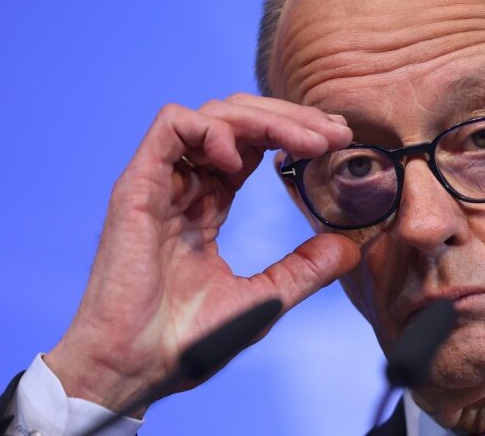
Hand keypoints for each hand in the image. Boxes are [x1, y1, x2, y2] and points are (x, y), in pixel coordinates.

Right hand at [45, 94, 358, 414]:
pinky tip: (242, 157)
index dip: (294, 134)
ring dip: (265, 119)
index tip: (336, 140)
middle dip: (291, 119)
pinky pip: (172, 127)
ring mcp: (161, 182)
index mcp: (208, 203)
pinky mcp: (138, 185)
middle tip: (336, 131)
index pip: (253, 146)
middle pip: (240, 121)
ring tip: (308, 142)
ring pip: (213, 115)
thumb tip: (349, 249)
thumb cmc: (188, 341)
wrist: (135, 368)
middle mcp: (186, 185)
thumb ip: (305, 269)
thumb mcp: (264, 299)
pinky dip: (212, 129)